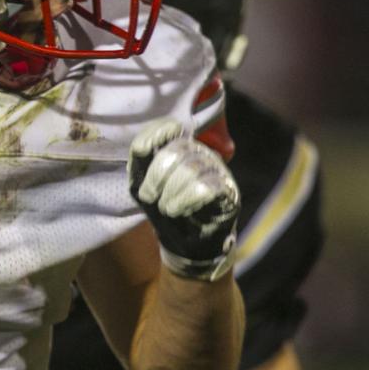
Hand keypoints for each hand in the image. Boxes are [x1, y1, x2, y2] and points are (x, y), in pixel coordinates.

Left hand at [128, 119, 239, 280]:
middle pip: (179, 149)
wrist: (183, 242)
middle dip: (157, 173)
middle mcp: (201, 154)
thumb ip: (139, 163)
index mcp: (179, 148)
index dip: (155, 134)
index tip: (140, 151)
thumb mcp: (141, 185)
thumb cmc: (163, 208)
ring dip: (170, 191)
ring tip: (165, 208)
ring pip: (192, 168)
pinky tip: (177, 209)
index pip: (171, 127)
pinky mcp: (228, 192)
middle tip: (149, 195)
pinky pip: (207, 187)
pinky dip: (186, 199)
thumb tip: (141, 146)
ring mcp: (217, 172)